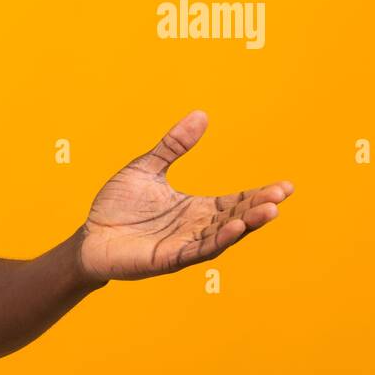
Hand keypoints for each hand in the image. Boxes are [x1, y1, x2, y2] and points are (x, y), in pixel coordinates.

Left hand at [76, 110, 293, 281]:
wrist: (88, 236)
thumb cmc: (117, 206)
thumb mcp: (147, 168)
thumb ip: (173, 146)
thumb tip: (201, 115)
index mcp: (197, 209)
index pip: (236, 202)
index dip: (259, 194)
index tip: (286, 186)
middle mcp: (196, 228)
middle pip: (236, 218)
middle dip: (259, 207)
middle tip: (281, 194)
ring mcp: (184, 245)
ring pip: (223, 236)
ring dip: (246, 224)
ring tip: (269, 210)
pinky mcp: (167, 259)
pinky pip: (197, 250)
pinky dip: (217, 240)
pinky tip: (234, 228)